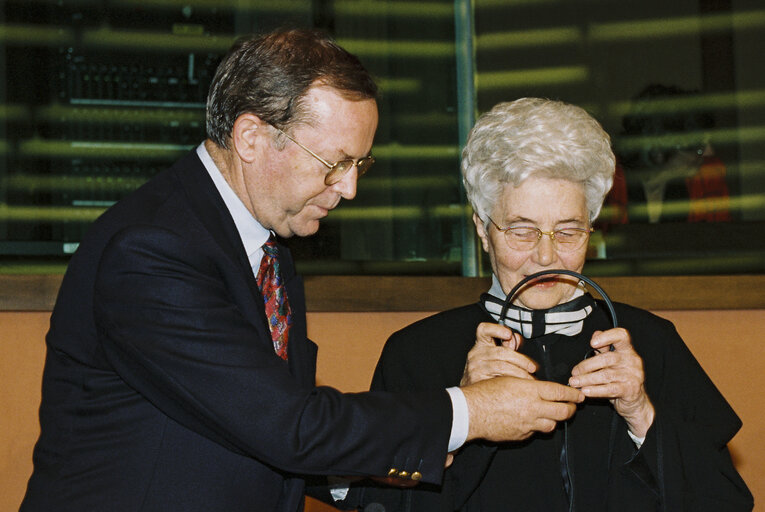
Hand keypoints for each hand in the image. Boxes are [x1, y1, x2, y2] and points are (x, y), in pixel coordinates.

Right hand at [460, 322, 537, 385]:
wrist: (470, 394)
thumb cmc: (486, 371)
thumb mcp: (496, 356)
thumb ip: (508, 346)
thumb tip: (518, 338)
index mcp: (481, 344)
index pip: (484, 330)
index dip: (496, 329)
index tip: (509, 334)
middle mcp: (476, 354)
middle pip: (501, 351)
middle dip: (521, 360)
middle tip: (532, 367)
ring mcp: (475, 367)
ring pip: (502, 366)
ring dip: (519, 373)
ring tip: (529, 378)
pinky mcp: (477, 380)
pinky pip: (498, 380)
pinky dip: (511, 382)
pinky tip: (518, 385)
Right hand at [461, 376, 583, 442]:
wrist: (472, 412)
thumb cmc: (486, 392)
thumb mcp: (509, 379)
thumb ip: (528, 385)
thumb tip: (540, 387)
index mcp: (531, 390)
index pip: (560, 393)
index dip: (572, 394)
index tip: (578, 395)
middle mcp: (533, 408)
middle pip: (563, 411)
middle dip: (571, 409)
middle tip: (572, 406)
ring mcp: (528, 424)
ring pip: (552, 425)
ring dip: (554, 419)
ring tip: (552, 414)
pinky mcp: (521, 435)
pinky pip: (535, 432)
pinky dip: (537, 427)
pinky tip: (531, 421)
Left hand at [568, 328, 654, 436]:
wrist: (636, 402)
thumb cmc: (621, 379)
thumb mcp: (614, 362)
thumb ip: (605, 348)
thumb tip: (596, 334)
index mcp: (627, 350)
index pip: (622, 336)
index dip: (607, 336)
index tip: (592, 343)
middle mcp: (632, 361)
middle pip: (607, 358)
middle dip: (587, 365)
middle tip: (574, 372)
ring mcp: (633, 376)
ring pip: (606, 375)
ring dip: (587, 379)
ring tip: (575, 382)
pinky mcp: (631, 390)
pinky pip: (610, 389)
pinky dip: (595, 390)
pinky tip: (585, 391)